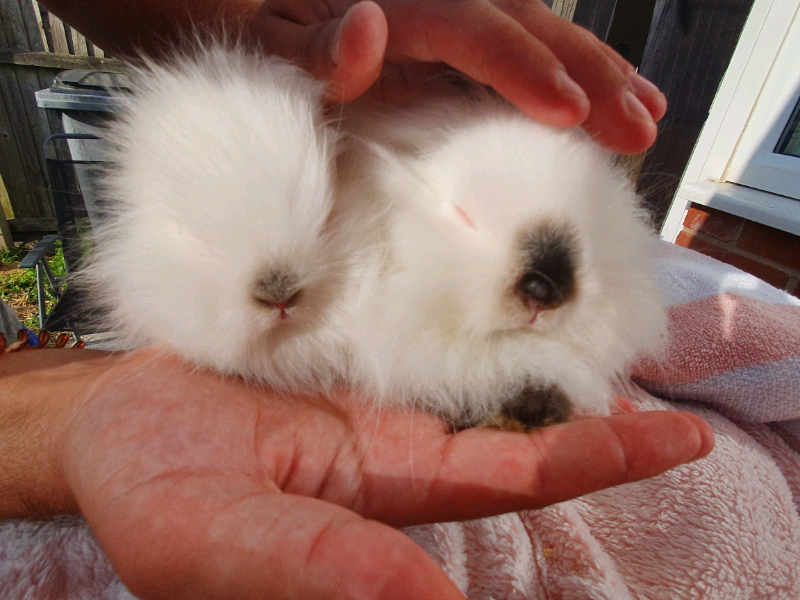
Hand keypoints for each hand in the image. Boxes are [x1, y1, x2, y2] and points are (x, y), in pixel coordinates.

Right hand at [59, 349, 711, 599]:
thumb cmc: (152, 491)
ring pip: (477, 385)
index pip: (507, 482)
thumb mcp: (224, 545)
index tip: (673, 439)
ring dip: (546, 368)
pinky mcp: (344, 355)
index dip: (588, 462)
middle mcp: (394, 455)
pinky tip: (504, 298)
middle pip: (516, 438)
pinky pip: (421, 335)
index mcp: (379, 504)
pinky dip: (471, 322)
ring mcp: (373, 400)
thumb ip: (326, 572)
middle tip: (678, 412)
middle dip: (597, 427)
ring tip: (615, 339)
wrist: (110, 426)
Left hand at [248, 0, 666, 153]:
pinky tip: (609, 91)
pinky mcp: (454, 22)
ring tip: (648, 115)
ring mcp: (447, 6)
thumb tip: (370, 27)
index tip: (570, 113)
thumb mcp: (265, 43)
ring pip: (537, 27)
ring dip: (598, 70)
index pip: (469, 28)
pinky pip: (523, 40)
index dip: (521, 68)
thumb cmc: (254, 30)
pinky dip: (571, 67)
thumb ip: (317, 48)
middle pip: (523, 23)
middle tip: (639, 129)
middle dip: (588, 75)